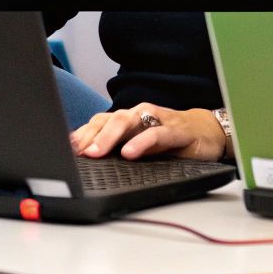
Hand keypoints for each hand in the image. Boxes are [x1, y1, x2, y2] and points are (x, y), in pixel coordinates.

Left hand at [69, 104, 228, 161]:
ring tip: (96, 152)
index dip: (81, 135)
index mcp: (128, 120)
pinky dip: (142, 142)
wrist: (208, 132)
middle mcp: (140, 115)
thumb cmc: (169, 139)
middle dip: (91, 135)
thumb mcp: (140, 145)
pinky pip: (157, 133)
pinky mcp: (177, 130)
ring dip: (110, 136)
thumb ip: (117, 148)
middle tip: (77, 153)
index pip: (99, 122)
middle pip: (110, 119)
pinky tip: (130, 152)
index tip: (65, 150)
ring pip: (129, 121)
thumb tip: (85, 159)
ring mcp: (158, 119)